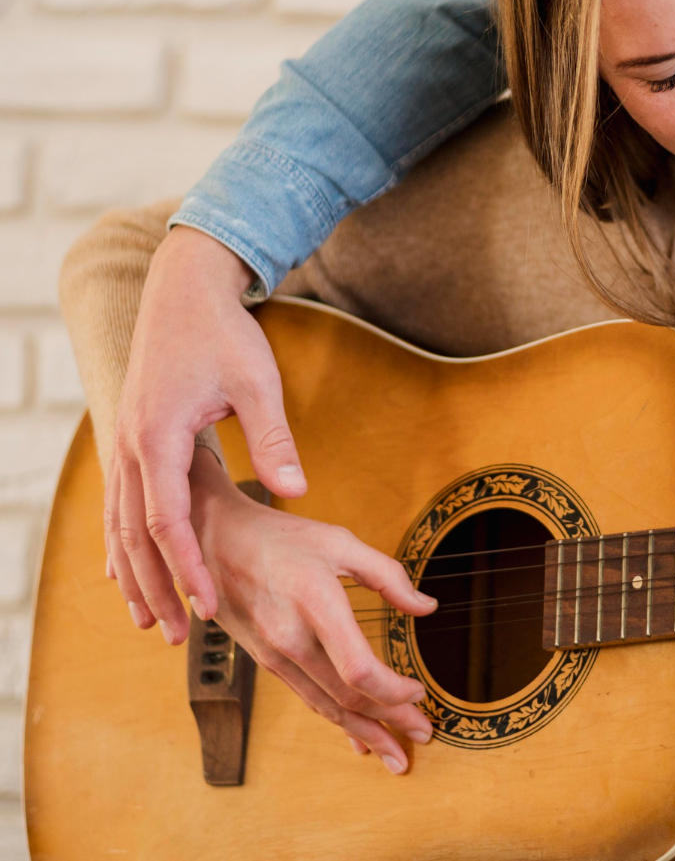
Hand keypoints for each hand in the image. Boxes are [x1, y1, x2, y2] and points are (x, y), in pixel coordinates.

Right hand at [107, 226, 309, 642]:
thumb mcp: (258, 382)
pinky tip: (130, 574)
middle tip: (175, 638)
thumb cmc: (225, 335)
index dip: (187, 568)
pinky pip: (122, 505)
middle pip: (136, 535)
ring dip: (136, 574)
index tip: (207, 607)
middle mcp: (130, 447)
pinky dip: (127, 544)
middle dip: (155, 588)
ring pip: (122, 524)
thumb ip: (274, 441)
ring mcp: (124, 444)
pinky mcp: (131, 441)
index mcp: (159, 436)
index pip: (169, 520)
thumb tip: (297, 493)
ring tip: (151, 622)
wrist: (184, 291)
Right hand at [187, 446, 437, 771]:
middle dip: (390, 722)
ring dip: (365, 733)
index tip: (420, 691)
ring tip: (396, 754)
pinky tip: (356, 735)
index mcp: (315, 604)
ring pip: (326, 707)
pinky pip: (307, 698)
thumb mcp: (340, 541)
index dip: (393, 690)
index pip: (358, 669)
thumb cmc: (280, 537)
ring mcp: (274, 655)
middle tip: (424, 734)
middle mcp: (290, 639)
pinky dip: (336, 720)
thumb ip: (388, 575)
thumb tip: (426, 607)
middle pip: (347, 698)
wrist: (210, 542)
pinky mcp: (265, 661)